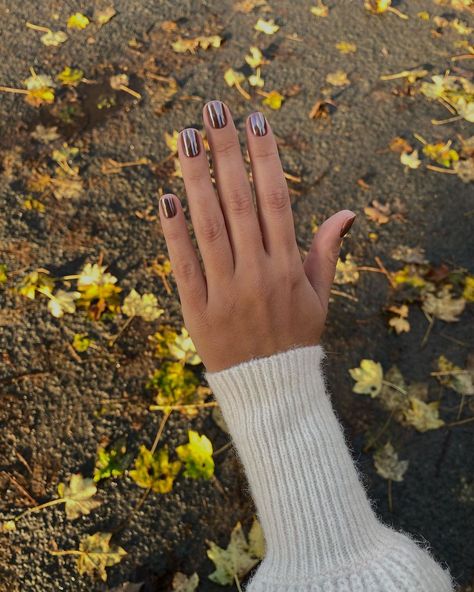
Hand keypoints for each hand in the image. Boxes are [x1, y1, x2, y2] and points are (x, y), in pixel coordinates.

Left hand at [158, 100, 354, 372]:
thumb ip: (327, 251)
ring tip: (184, 139)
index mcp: (289, 266)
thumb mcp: (319, 296)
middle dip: (225, 153)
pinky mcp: (198, 310)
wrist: (271, 391)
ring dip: (195, 180)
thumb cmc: (296, 337)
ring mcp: (226, 291)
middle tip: (212, 111)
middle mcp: (258, 273)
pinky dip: (173, 232)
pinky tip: (165, 197)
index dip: (265, 159)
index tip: (255, 121)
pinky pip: (184, 265)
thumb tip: (347, 212)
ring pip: (208, 227)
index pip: (276, 200)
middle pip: (239, 203)